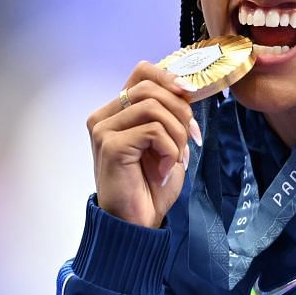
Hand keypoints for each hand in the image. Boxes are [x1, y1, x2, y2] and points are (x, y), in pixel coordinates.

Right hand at [88, 61, 201, 228]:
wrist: (137, 222)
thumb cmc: (151, 185)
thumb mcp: (167, 142)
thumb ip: (170, 114)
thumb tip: (187, 89)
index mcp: (116, 111)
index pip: (142, 71)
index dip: (170, 78)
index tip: (191, 96)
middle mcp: (104, 116)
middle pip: (152, 87)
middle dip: (182, 110)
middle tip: (191, 138)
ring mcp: (104, 130)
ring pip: (155, 107)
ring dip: (178, 133)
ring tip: (176, 157)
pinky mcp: (111, 146)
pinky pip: (154, 130)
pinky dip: (170, 149)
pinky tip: (164, 170)